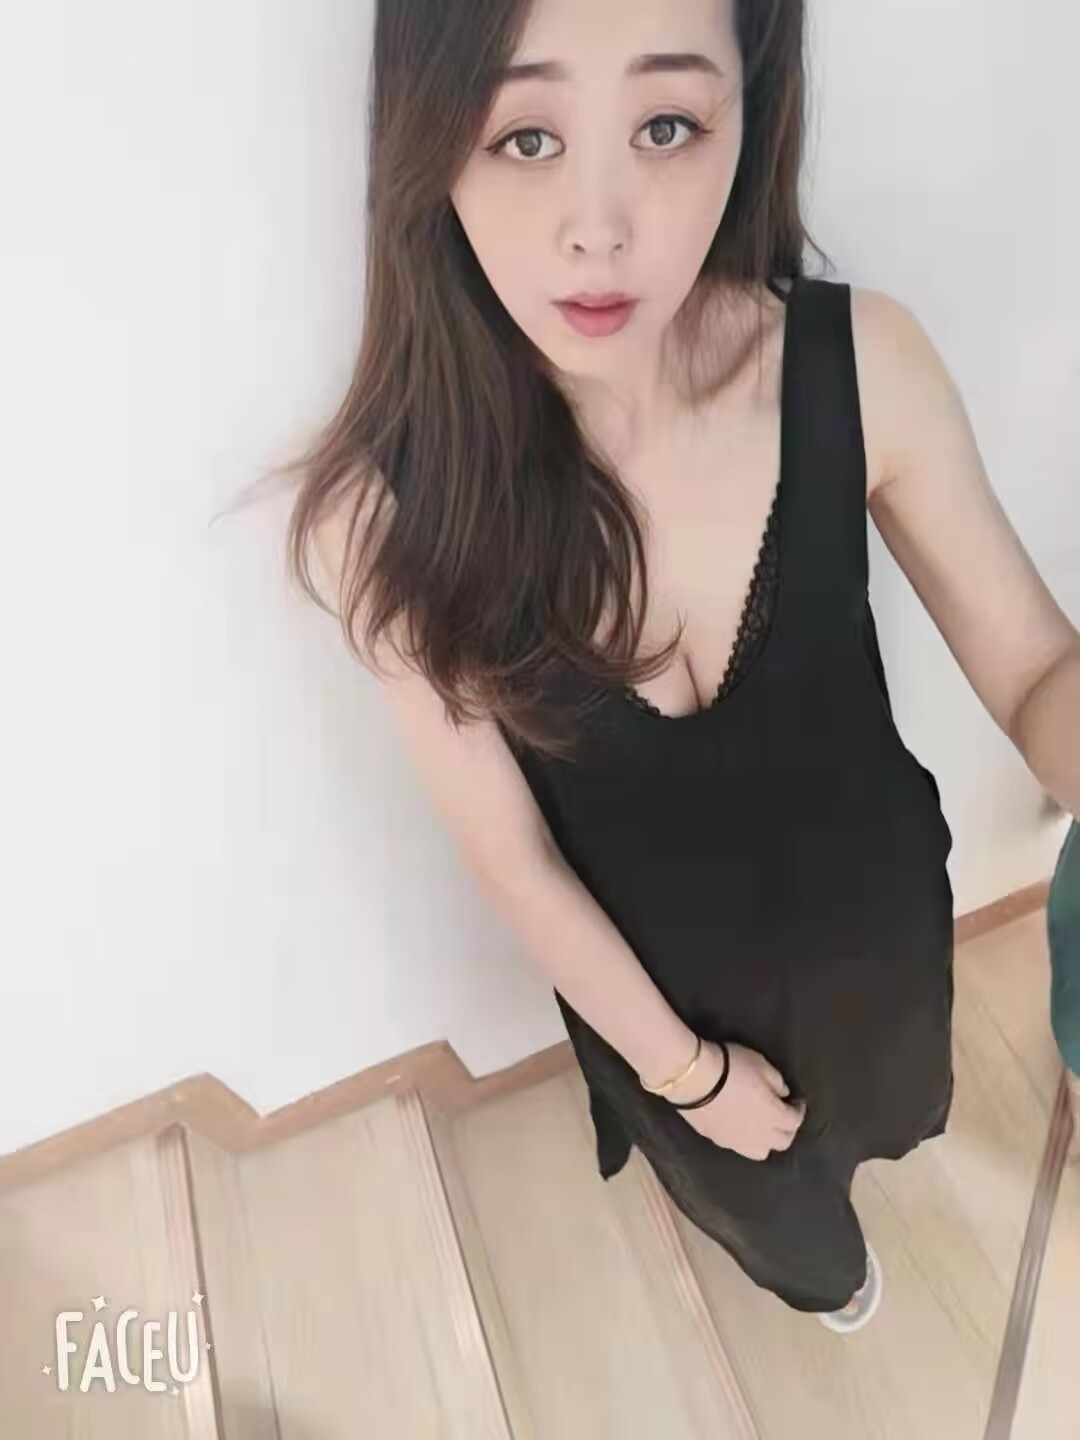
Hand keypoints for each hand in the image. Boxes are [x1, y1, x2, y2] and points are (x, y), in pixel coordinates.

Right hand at [662, 1040, 806, 1160]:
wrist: (694, 1079)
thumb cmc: (732, 1067)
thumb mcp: (761, 1064)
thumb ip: (777, 1082)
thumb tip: (782, 1094)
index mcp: (774, 1116)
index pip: (795, 1122)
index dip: (799, 1111)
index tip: (796, 1101)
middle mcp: (760, 1135)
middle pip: (783, 1142)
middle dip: (787, 1129)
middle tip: (783, 1114)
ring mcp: (738, 1142)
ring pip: (762, 1152)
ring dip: (768, 1141)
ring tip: (763, 1127)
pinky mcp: (719, 1141)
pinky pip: (740, 1148)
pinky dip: (747, 1140)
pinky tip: (741, 1128)